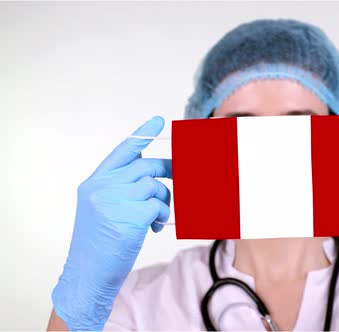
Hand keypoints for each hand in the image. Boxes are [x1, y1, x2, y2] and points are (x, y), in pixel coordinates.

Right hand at [51, 117, 171, 329]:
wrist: (89, 272)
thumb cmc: (99, 242)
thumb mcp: (102, 207)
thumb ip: (120, 187)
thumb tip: (153, 175)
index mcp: (95, 182)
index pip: (123, 151)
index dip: (142, 134)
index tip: (158, 120)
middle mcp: (103, 187)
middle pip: (146, 167)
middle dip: (166, 171)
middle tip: (179, 176)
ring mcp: (116, 200)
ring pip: (155, 186)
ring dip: (163, 200)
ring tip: (156, 217)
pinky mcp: (131, 216)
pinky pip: (159, 205)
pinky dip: (162, 215)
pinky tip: (154, 228)